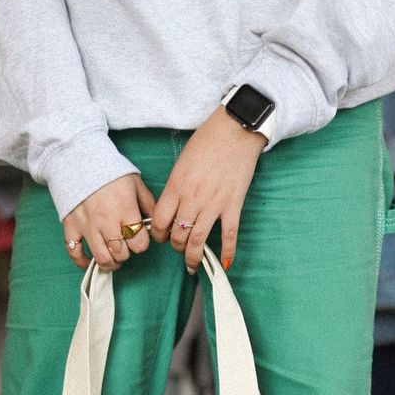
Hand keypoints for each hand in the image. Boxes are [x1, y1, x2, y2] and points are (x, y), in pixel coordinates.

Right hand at [62, 174, 155, 271]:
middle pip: (122, 254)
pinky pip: (75, 253)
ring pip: (102, 258)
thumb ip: (148, 204)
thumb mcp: (135, 182)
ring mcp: (87, 225)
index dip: (142, 244)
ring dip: (111, 263)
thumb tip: (157, 222)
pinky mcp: (71, 226)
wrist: (77, 157)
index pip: (140, 243)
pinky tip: (90, 261)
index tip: (139, 238)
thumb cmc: (109, 170)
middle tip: (126, 246)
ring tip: (114, 258)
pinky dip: (82, 261)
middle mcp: (107, 221)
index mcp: (125, 209)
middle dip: (127, 253)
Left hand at [151, 106, 265, 272]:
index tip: (162, 236)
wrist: (235, 130)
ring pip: (198, 241)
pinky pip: (229, 236)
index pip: (160, 222)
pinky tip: (224, 264)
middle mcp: (192, 199)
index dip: (159, 235)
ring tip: (193, 264)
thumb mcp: (181, 163)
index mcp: (176, 187)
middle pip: (177, 236)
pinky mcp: (233, 205)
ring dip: (193, 257)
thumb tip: (173, 208)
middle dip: (175, 247)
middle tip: (179, 249)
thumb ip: (175, 187)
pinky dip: (227, 253)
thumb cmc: (207, 141)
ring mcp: (214, 204)